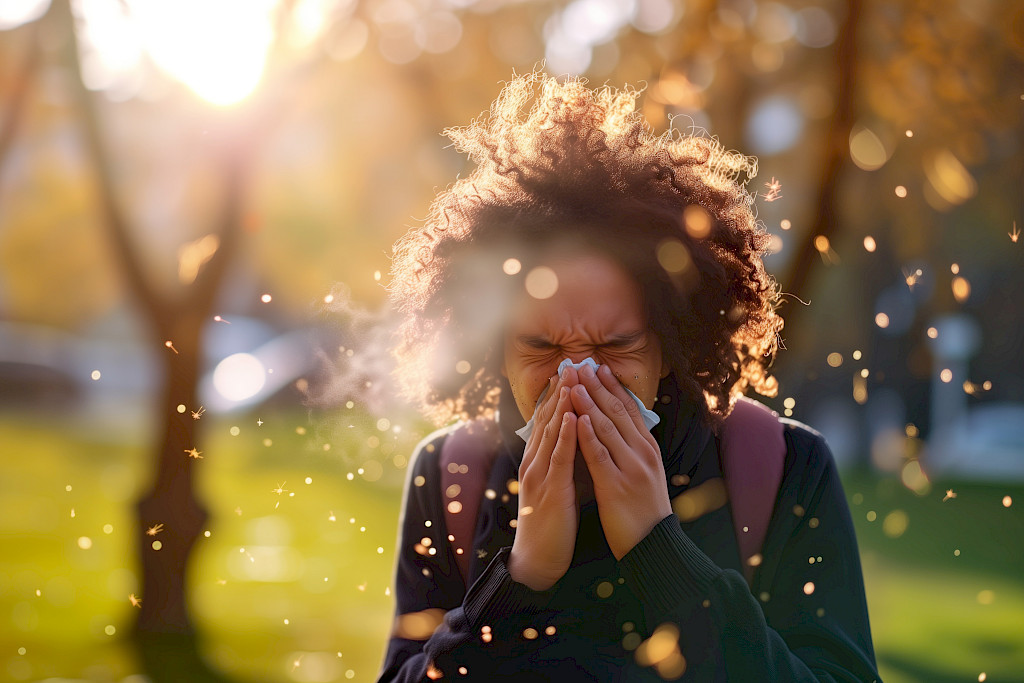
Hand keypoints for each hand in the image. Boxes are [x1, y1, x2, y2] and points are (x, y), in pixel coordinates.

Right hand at [508, 367, 580, 590]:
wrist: (537, 560)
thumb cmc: (551, 524)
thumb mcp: (556, 486)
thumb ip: (563, 462)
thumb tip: (579, 439)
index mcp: (538, 461)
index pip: (548, 421)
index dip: (558, 395)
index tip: (569, 371)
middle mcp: (534, 463)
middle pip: (547, 420)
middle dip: (560, 391)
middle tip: (571, 363)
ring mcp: (539, 475)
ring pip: (550, 433)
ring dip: (561, 404)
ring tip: (572, 379)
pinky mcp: (548, 490)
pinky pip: (558, 458)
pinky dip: (564, 435)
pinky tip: (571, 416)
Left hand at [570, 363, 671, 559]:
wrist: (654, 545)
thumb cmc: (644, 510)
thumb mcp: (645, 472)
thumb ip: (632, 448)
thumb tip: (620, 425)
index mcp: (648, 448)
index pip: (630, 410)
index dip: (613, 387)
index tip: (599, 367)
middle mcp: (642, 453)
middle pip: (618, 412)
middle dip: (598, 387)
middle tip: (581, 365)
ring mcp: (631, 468)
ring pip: (607, 428)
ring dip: (589, 403)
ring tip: (574, 383)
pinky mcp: (617, 485)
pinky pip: (600, 456)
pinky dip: (588, 435)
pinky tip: (577, 419)